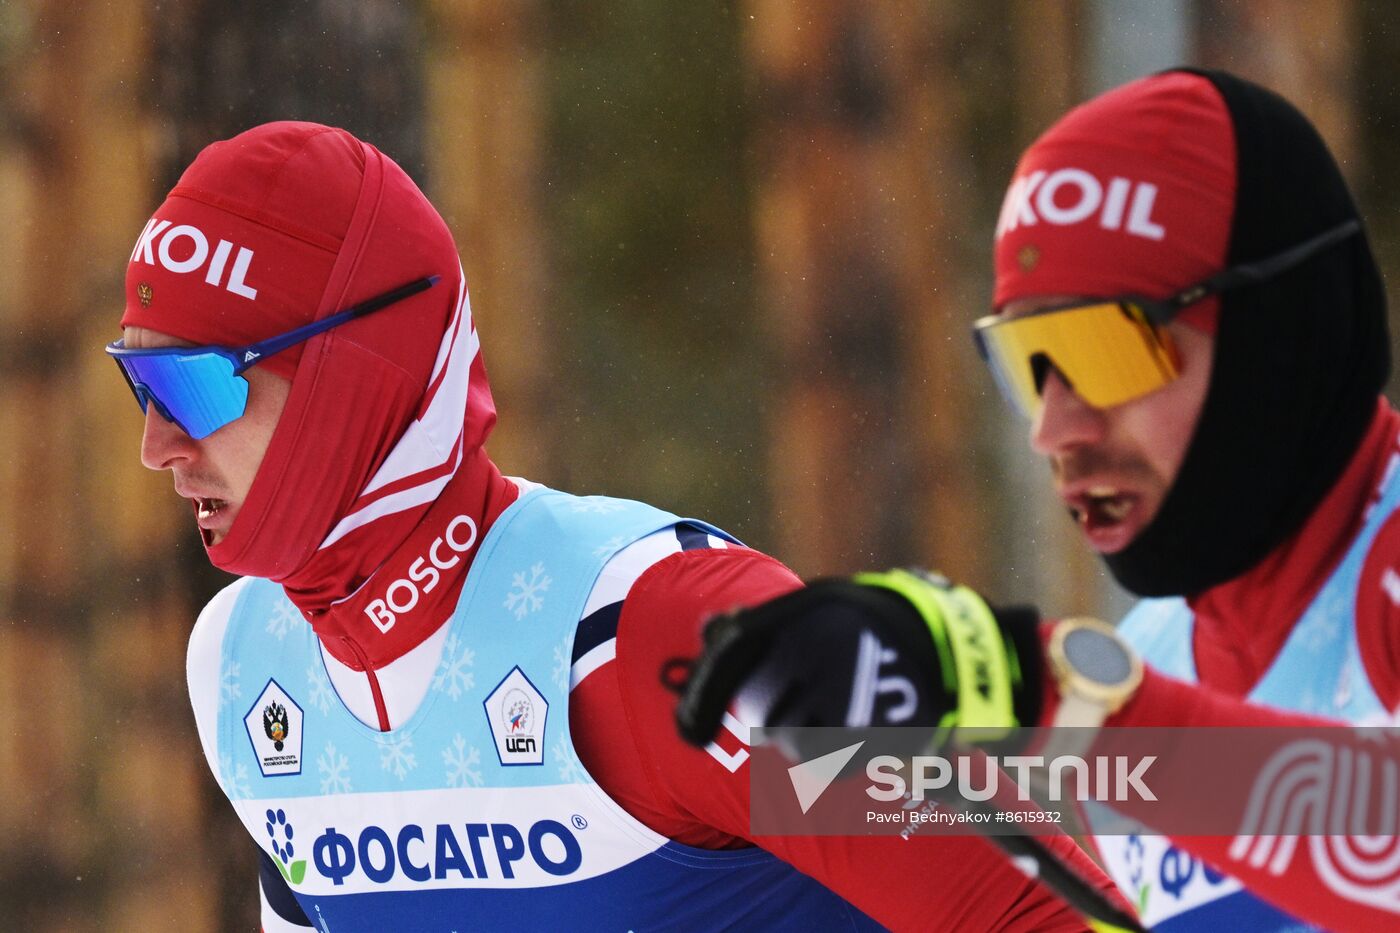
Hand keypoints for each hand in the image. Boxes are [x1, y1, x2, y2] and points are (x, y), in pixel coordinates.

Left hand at [672, 569, 1043, 748]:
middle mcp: (816, 654)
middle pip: (763, 709)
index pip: (730, 656)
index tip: (688, 733)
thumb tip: (708, 631)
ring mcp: (842, 695)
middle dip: (775, 715)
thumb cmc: (883, 623)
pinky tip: (859, 732)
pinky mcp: (869, 734)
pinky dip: (834, 758)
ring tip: (844, 712)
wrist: (965, 651)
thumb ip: (763, 621)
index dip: (702, 697)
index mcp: (802, 616)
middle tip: (811, 703)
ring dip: (805, 738)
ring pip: (790, 742)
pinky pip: (826, 764)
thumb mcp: (824, 604)